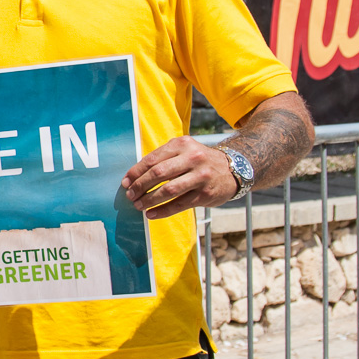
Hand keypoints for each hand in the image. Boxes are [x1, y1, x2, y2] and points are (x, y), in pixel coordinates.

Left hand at [122, 137, 237, 218]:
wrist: (233, 170)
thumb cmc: (199, 161)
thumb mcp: (184, 151)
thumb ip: (163, 159)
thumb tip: (134, 177)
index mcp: (182, 144)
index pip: (153, 159)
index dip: (136, 172)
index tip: (125, 182)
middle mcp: (192, 158)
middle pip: (158, 173)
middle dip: (140, 186)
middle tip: (130, 195)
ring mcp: (200, 176)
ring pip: (168, 190)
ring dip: (149, 200)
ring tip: (138, 205)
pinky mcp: (205, 194)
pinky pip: (179, 204)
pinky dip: (163, 211)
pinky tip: (151, 214)